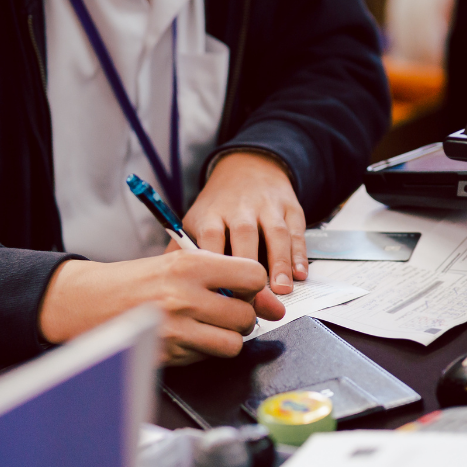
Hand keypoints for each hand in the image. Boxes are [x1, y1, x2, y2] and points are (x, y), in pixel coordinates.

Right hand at [39, 252, 285, 365]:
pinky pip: (206, 358)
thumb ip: (227, 279)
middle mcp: (184, 296)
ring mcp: (175, 329)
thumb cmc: (138, 280)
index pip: (253, 276)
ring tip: (206, 325)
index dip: (254, 286)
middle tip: (220, 310)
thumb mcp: (180, 264)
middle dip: (239, 316)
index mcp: (190, 265)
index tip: (244, 288)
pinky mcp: (167, 355)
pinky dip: (202, 350)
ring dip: (225, 337)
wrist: (90, 302)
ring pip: (232, 343)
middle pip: (245, 315)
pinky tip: (185, 336)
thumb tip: (273, 304)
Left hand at [182, 150, 307, 294]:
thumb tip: (167, 284)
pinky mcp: (291, 208)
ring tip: (281, 290)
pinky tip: (299, 275)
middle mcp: (240, 208)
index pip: (212, 239)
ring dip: (280, 264)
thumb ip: (181, 251)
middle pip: (244, 236)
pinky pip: (297, 232)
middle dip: (249, 268)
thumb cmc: (219, 206)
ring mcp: (268, 207)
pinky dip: (299, 255)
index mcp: (211, 213)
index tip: (220, 295)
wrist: (248, 167)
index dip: (217, 267)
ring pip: (275, 234)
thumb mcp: (195, 221)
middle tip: (252, 299)